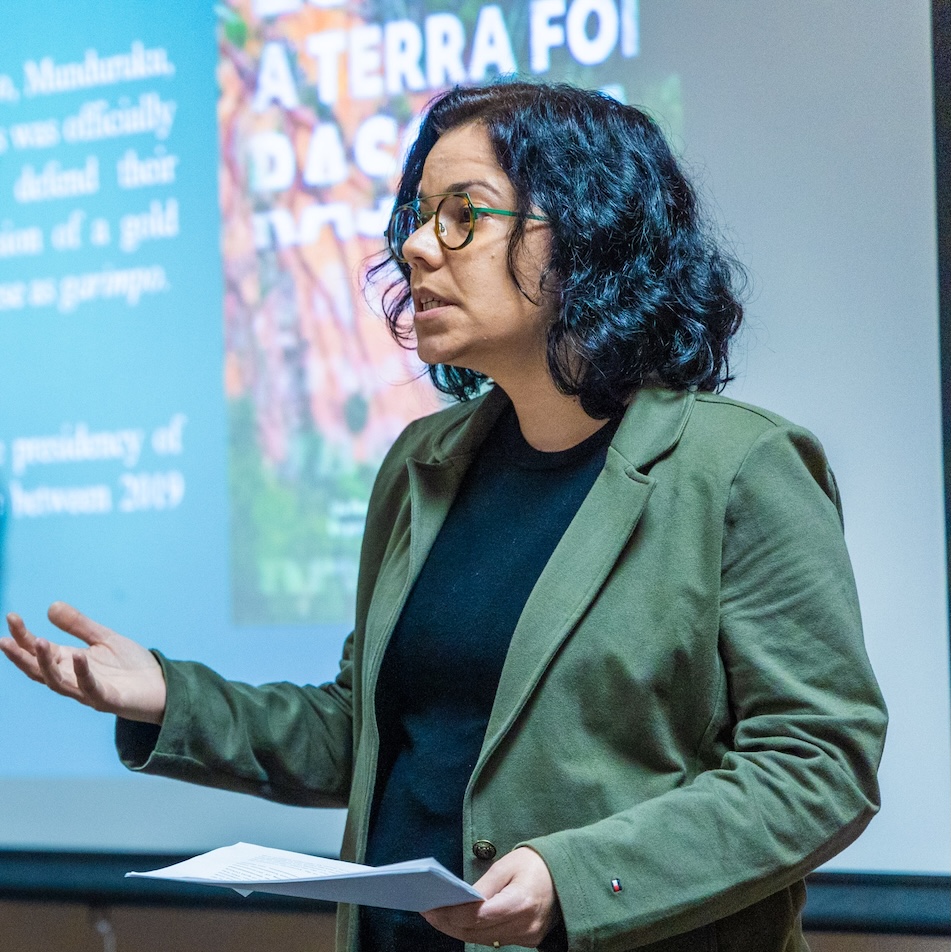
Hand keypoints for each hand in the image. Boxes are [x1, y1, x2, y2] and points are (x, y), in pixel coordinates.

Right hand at [1, 602, 166, 723]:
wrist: (162, 687)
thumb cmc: (131, 666)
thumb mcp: (105, 639)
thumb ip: (79, 626)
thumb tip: (50, 606)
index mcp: (70, 663)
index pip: (39, 651)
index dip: (23, 637)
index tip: (11, 616)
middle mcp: (74, 679)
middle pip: (40, 670)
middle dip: (22, 655)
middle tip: (5, 639)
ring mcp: (89, 692)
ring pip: (58, 682)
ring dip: (46, 664)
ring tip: (39, 642)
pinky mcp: (109, 700)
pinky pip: (92, 688)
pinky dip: (83, 673)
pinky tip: (78, 656)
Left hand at [422, 847, 556, 948]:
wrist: (566, 875)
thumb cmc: (535, 864)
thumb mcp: (508, 865)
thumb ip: (484, 885)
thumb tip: (460, 900)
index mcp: (521, 902)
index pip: (478, 915)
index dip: (452, 913)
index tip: (431, 907)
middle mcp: (525, 925)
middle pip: (477, 932)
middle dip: (449, 923)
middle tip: (427, 912)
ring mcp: (527, 936)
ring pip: (483, 939)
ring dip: (458, 929)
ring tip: (437, 916)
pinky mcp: (527, 940)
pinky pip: (494, 939)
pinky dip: (474, 931)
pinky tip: (458, 921)